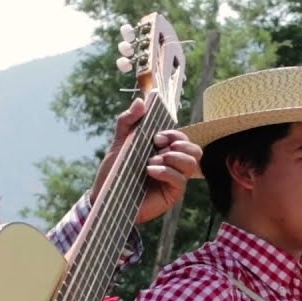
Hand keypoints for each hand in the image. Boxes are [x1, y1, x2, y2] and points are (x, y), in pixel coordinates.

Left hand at [90, 97, 202, 223]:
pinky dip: (166, 172)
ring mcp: (174, 179)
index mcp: (163, 151)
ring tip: (152, 160)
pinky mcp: (171, 194)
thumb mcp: (119, 144)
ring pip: (192, 163)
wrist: (105, 197)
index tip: (156, 137)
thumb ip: (128, 121)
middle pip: (195, 150)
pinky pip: (180, 180)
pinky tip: (151, 171)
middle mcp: (172, 164)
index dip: (174, 134)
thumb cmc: (114, 173)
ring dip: (174, 157)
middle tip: (157, 145)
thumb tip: (141, 101)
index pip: (182, 138)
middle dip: (180, 144)